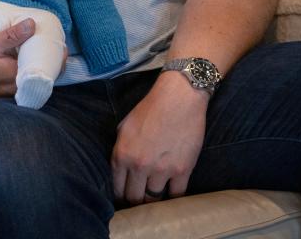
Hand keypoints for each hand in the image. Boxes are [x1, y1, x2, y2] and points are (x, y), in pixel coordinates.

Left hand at [112, 71, 207, 204]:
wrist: (178, 99)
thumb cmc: (149, 109)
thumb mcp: (123, 127)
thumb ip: (120, 150)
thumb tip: (120, 169)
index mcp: (122, 155)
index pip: (117, 188)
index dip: (120, 196)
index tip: (124, 198)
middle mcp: (139, 166)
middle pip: (135, 198)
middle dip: (135, 201)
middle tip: (138, 202)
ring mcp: (162, 170)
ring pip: (155, 198)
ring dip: (154, 200)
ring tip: (153, 198)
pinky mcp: (183, 170)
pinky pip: (177, 195)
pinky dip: (173, 197)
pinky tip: (170, 194)